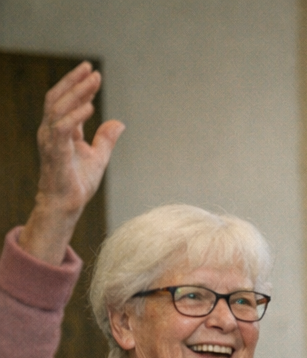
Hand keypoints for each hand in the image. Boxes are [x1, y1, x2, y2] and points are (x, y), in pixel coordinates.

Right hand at [18, 62, 124, 263]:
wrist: (67, 203)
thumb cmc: (78, 182)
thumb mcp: (98, 156)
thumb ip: (105, 139)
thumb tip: (119, 123)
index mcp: (60, 130)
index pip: (67, 101)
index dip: (80, 87)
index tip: (94, 74)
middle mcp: (51, 130)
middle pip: (59, 97)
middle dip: (75, 82)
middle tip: (92, 69)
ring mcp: (50, 139)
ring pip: (58, 107)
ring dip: (77, 92)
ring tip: (93, 80)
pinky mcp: (55, 151)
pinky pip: (62, 127)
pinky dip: (75, 115)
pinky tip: (90, 107)